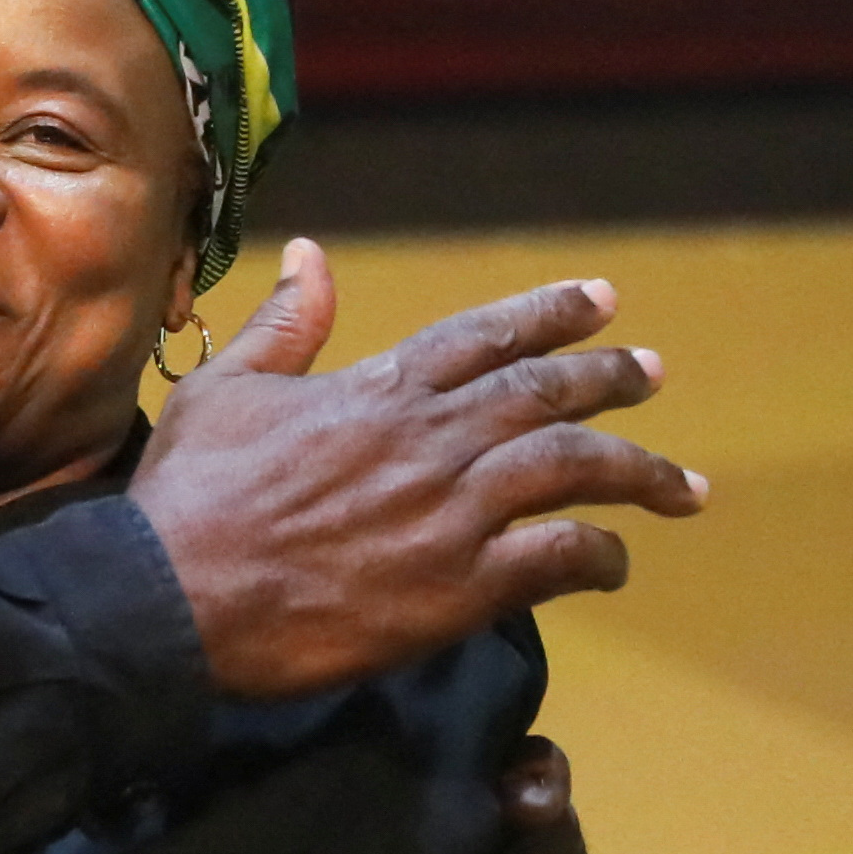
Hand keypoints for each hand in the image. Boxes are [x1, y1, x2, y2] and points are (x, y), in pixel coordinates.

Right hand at [129, 244, 705, 702]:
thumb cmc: (187, 497)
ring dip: (637, 471)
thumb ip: (285, 325)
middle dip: (610, 380)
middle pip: (546, 394)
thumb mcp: (226, 389)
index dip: (550, 314)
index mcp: (379, 389)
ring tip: (680, 486)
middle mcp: (431, 439)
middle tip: (652, 373)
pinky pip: (557, 558)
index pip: (485, 336)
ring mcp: (452, 512)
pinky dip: (598, 556)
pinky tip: (615, 563)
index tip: (602, 299)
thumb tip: (313, 256)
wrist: (172, 598)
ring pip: (573, 470)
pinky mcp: (458, 586)